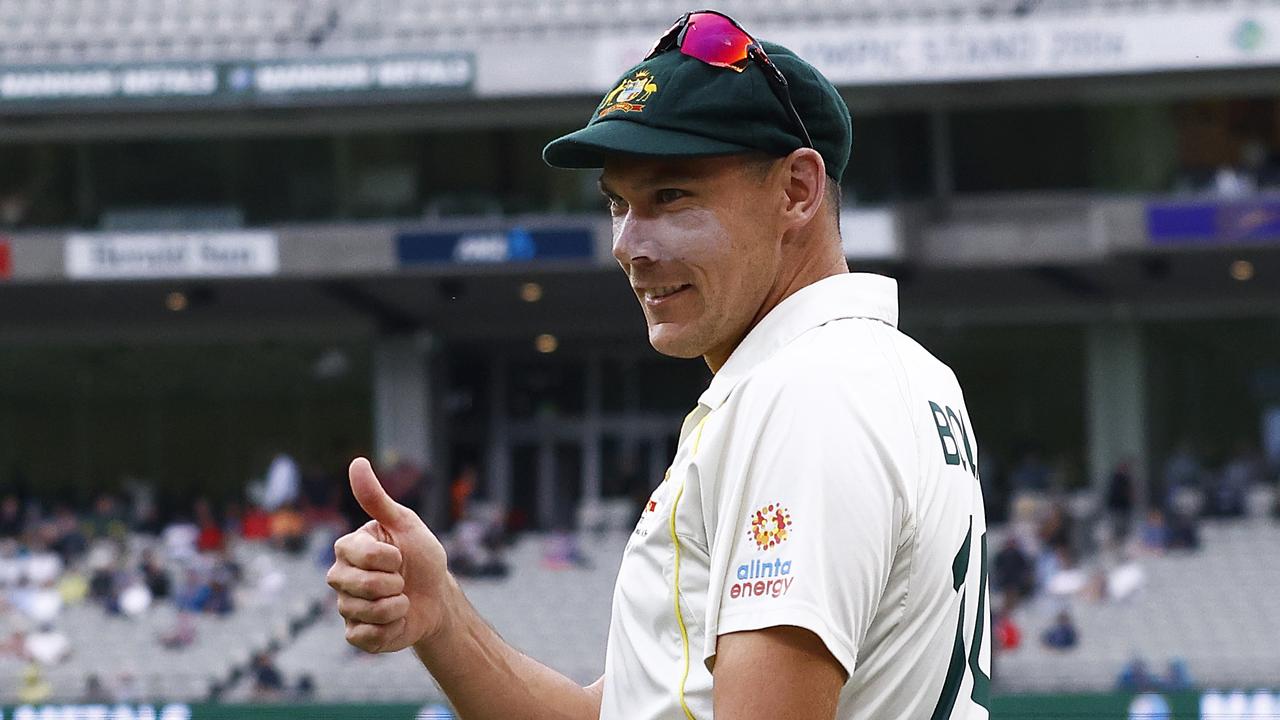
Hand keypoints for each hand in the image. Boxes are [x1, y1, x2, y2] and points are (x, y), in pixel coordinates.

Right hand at [327, 457, 449, 652]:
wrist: (436, 597)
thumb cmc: (420, 556)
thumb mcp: (405, 524)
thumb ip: (377, 499)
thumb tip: (356, 462)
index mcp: (348, 547)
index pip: (366, 555)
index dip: (392, 558)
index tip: (400, 555)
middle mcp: (339, 576)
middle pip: (362, 585)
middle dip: (394, 583)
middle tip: (401, 579)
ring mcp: (345, 606)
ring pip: (366, 611)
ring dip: (396, 605)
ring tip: (400, 599)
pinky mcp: (354, 633)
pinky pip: (368, 636)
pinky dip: (391, 628)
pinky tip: (395, 620)